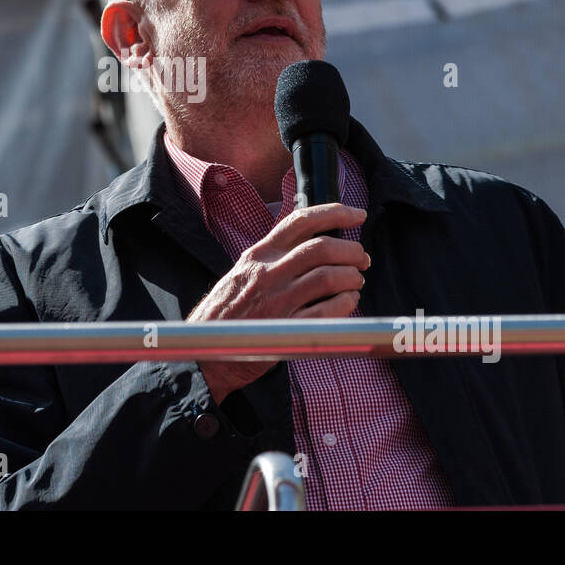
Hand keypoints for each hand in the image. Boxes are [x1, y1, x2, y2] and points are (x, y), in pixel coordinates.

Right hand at [186, 203, 369, 402]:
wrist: (202, 352)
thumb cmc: (224, 314)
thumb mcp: (242, 274)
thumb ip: (273, 258)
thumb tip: (314, 244)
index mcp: (258, 255)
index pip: (300, 221)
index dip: (335, 212)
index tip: (357, 214)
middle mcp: (268, 273)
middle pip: (321, 248)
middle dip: (352, 250)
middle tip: (362, 258)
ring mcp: (277, 301)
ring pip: (328, 277)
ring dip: (352, 277)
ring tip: (356, 281)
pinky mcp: (285, 329)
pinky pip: (327, 312)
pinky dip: (346, 304)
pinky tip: (349, 302)